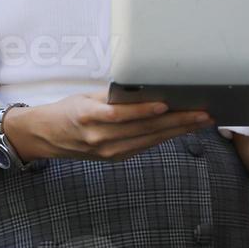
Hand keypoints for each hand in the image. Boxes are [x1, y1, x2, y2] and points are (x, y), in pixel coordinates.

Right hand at [6, 92, 211, 162]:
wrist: (45, 136)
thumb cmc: (68, 110)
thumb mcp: (86, 97)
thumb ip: (113, 97)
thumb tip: (148, 89)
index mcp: (89, 116)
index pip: (123, 114)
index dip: (147, 111)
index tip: (171, 104)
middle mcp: (99, 137)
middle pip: (144, 129)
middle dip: (178, 121)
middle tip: (204, 113)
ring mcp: (107, 151)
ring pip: (149, 139)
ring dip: (178, 131)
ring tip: (201, 121)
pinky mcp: (113, 158)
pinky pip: (143, 146)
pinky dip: (163, 137)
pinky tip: (180, 130)